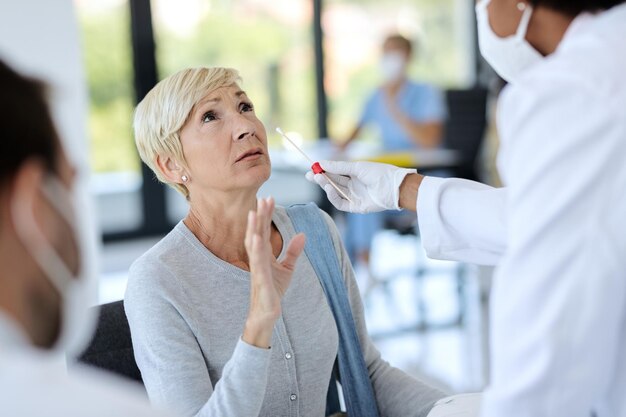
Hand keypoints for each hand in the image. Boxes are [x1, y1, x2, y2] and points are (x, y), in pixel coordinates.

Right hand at [243, 197, 304, 347]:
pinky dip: (256, 249)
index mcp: (263, 254)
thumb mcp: (287, 268)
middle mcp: (258, 258)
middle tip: (263, 198)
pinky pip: (257, 262)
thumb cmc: (273, 290)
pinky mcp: (260, 279)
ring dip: (253, 228)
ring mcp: (257, 268)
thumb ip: (293, 252)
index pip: (264, 230)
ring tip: (253, 213)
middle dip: (260, 216)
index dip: (266, 215)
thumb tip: (302, 234)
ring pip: (254, 244)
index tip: (269, 198)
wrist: (267, 312)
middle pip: (257, 232)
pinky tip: (256, 238)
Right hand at [305, 160, 416, 212]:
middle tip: (310, 175)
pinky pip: (341, 203)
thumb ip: (339, 167)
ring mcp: (354, 197)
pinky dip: (333, 197)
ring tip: (320, 179)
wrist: (393, 187)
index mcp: (355, 174)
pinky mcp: (356, 207)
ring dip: (326, 186)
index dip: (324, 170)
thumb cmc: (379, 173)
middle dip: (321, 179)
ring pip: (335, 193)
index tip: (312, 167)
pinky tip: (329, 189)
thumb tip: (321, 162)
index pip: (335, 172)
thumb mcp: (357, 167)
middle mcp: (354, 186)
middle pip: (333, 182)